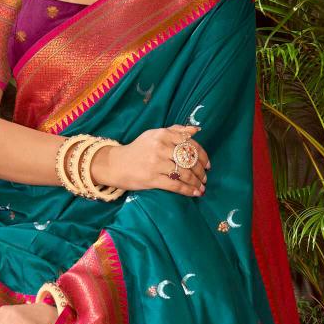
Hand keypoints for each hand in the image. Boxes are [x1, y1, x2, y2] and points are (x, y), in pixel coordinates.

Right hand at [95, 125, 209, 195]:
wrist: (116, 164)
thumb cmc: (138, 150)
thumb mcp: (154, 135)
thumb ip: (175, 130)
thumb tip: (196, 130)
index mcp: (163, 134)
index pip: (190, 144)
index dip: (202, 156)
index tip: (207, 165)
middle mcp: (160, 147)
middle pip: (189, 159)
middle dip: (201, 171)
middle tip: (205, 178)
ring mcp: (156, 163)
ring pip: (185, 173)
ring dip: (197, 182)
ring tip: (201, 187)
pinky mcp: (152, 178)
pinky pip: (176, 185)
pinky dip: (188, 190)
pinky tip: (195, 193)